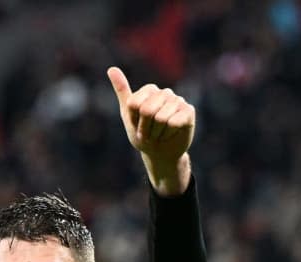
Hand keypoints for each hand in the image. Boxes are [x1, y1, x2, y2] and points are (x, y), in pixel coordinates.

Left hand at [107, 66, 193, 194]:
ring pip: (161, 118)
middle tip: (149, 133)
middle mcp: (165, 92)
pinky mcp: (189, 111)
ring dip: (157, 133)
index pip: (134, 104)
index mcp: (149, 90)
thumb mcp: (127, 114)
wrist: (160, 153)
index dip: (134, 120)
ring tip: (160, 134)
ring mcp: (178, 101)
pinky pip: (174, 123)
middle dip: (145, 128)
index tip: (137, 125)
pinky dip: (169, 134)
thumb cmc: (142, 134)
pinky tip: (171, 134)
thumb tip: (111, 69)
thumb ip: (122, 91)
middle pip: (147, 110)